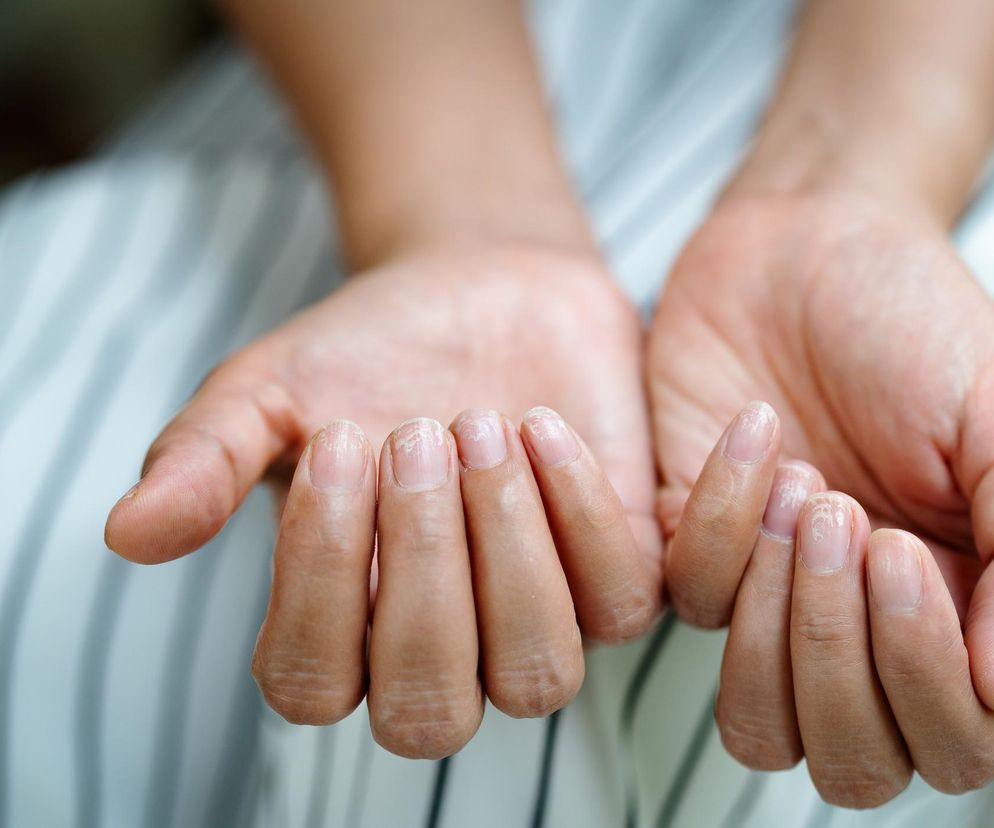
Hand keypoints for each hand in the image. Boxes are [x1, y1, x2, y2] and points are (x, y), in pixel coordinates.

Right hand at [105, 243, 660, 756]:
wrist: (480, 292)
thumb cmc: (368, 352)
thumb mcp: (270, 392)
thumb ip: (204, 460)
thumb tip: (128, 534)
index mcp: (341, 628)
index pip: (312, 684)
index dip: (318, 577)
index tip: (337, 441)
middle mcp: (442, 650)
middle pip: (428, 707)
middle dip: (421, 566)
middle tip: (412, 431)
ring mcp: (537, 622)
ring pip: (537, 674)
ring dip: (505, 549)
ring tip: (479, 423)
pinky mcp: (617, 576)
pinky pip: (621, 602)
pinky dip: (580, 512)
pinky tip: (540, 423)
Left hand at [647, 191, 993, 805]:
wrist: (806, 250)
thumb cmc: (913, 327)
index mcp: (953, 611)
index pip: (949, 737)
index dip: (923, 677)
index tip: (904, 552)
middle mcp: (860, 625)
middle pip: (849, 754)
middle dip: (843, 653)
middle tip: (853, 523)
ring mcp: (771, 596)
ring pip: (758, 719)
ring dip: (778, 622)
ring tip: (808, 493)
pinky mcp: (689, 549)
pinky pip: (689, 598)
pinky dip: (721, 520)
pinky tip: (757, 433)